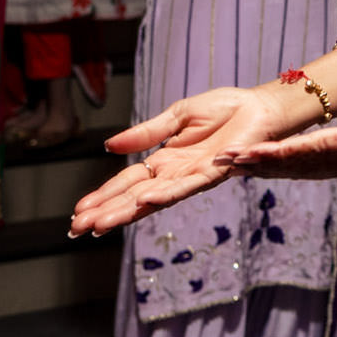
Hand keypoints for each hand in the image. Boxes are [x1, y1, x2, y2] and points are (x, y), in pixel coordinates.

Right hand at [71, 85, 304, 234]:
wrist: (260, 107)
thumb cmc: (225, 110)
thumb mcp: (177, 116)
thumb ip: (145, 134)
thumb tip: (108, 146)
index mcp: (165, 161)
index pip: (126, 183)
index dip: (103, 196)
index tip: (77, 213)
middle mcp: (175, 175)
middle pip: (134, 197)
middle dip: (106, 212)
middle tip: (77, 230)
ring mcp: (194, 177)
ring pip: (155, 199)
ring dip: (128, 212)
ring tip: (101, 225)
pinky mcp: (215, 172)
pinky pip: (187, 186)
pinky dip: (165, 194)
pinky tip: (145, 201)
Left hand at [218, 72, 336, 180]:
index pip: (309, 155)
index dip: (272, 157)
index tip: (239, 159)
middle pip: (300, 169)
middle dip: (260, 167)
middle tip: (218, 166)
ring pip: (308, 171)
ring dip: (272, 169)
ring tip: (236, 166)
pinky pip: (321, 166)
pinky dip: (294, 165)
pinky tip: (277, 160)